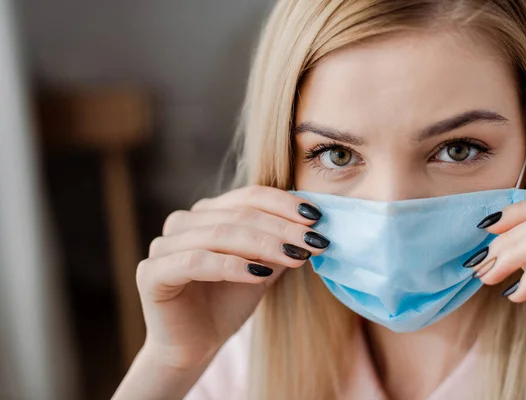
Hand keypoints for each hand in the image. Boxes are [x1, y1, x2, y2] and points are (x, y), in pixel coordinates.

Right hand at [135, 185, 327, 369]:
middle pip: (239, 214)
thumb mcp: (262, 268)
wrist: (195, 346)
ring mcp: (163, 244)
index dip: (284, 204)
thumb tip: (313, 226)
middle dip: (282, 227)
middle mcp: (183, 222)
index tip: (318, 217)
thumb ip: (279, 245)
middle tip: (314, 241)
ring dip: (264, 244)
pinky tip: (260, 275)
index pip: (249, 196)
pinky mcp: (151, 272)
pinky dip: (231, 266)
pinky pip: (196, 262)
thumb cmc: (227, 303)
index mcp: (207, 213)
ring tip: (296, 256)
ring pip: (220, 234)